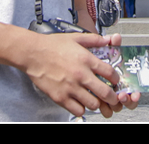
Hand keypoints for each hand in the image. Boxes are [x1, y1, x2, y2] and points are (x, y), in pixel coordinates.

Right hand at [21, 31, 135, 117]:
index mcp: (86, 59)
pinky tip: (79, 102)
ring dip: (96, 103)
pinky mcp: (60, 98)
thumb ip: (93, 39)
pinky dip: (81, 108)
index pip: (110, 73)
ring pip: (93, 104)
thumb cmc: (52, 45)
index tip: (115, 81)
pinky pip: (78, 110)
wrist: (32, 53)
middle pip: (105, 93)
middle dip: (112, 97)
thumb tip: (108, 40)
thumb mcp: (75, 37)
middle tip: (111, 97)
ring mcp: (70, 88)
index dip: (116, 79)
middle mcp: (80, 75)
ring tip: (93, 98)